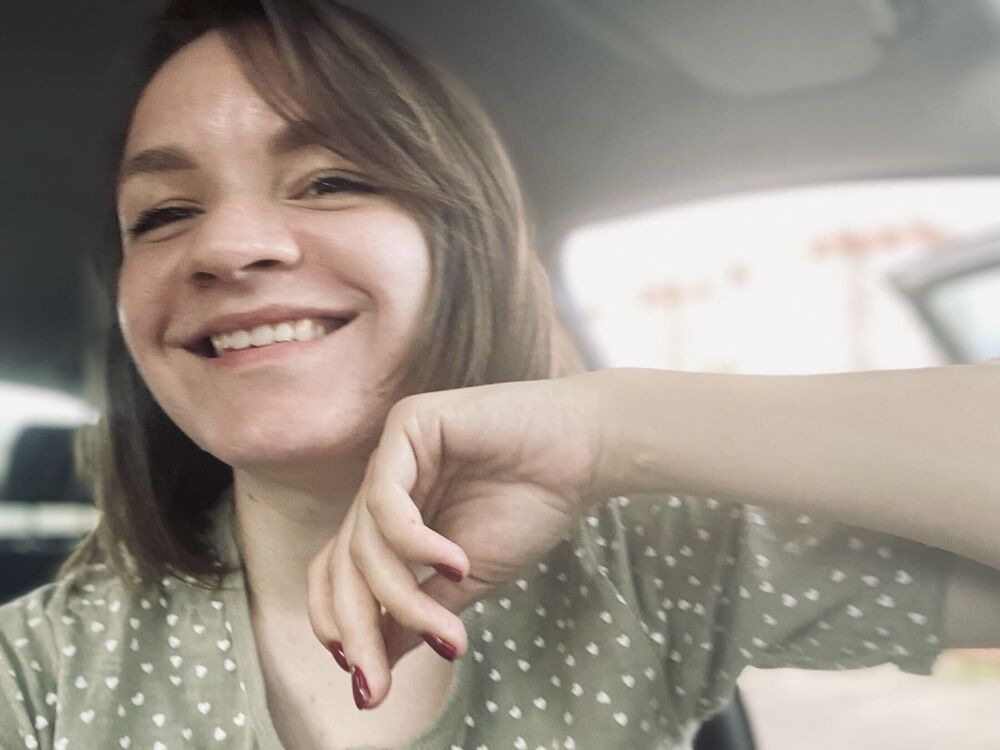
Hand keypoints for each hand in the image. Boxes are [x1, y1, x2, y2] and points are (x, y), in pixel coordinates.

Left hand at [307, 375, 601, 707]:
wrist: (583, 454)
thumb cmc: (531, 509)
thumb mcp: (466, 581)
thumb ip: (417, 616)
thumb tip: (370, 675)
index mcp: (392, 516)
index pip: (339, 572)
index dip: (338, 625)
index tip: (364, 684)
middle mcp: (383, 484)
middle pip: (343, 563)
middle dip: (358, 628)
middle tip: (375, 684)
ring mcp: (391, 454)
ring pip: (363, 542)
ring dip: (400, 597)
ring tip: (446, 626)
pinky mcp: (407, 425)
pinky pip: (386, 502)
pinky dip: (415, 545)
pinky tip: (456, 563)